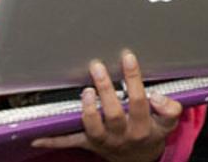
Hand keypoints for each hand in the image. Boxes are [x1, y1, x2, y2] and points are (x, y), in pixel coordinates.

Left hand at [32, 51, 181, 161]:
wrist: (139, 160)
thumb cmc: (152, 134)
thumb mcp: (169, 124)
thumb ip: (170, 108)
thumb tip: (156, 96)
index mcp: (143, 126)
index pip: (138, 100)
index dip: (133, 78)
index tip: (127, 57)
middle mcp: (123, 134)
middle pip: (113, 113)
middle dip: (105, 90)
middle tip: (97, 67)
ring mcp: (104, 141)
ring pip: (93, 128)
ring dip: (87, 110)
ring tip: (85, 91)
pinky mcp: (89, 145)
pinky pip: (70, 143)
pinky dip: (53, 140)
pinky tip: (37, 137)